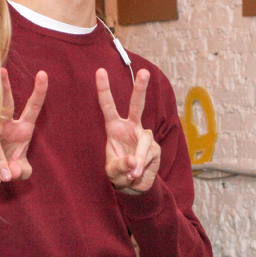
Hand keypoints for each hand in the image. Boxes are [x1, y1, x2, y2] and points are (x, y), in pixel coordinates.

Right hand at [0, 68, 47, 183]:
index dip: (39, 91)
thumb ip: (22, 171)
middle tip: (1, 69)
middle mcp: (6, 123)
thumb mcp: (21, 170)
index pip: (33, 106)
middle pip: (5, 103)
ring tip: (6, 177)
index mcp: (24, 126)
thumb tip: (12, 172)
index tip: (43, 73)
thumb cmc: (12, 165)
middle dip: (3, 86)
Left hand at [97, 68, 159, 193]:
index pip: (108, 106)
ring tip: (134, 173)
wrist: (133, 184)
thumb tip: (134, 161)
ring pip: (145, 141)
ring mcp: (144, 136)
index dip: (104, 89)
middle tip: (144, 71)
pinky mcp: (155, 148)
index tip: (100, 71)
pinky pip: (149, 155)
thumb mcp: (112, 171)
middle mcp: (131, 127)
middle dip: (140, 88)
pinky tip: (138, 174)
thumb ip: (120, 166)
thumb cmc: (118, 172)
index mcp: (114, 127)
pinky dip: (143, 166)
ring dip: (140, 158)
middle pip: (137, 105)